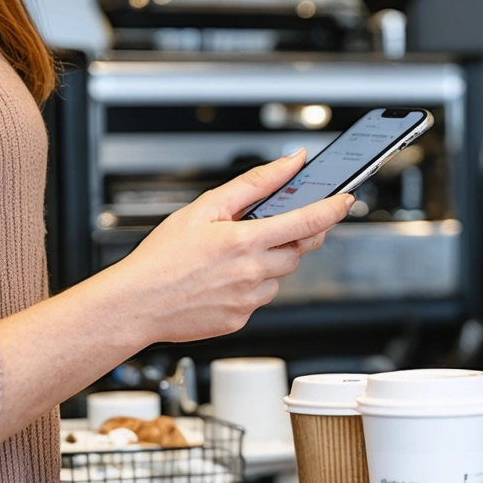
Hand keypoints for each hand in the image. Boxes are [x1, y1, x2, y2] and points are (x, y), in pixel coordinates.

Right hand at [109, 150, 351, 342]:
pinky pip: (261, 298)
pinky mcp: (242, 319)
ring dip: (268, 263)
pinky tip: (223, 280)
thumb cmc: (162, 257)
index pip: (307, 222)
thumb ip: (254, 184)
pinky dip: (251, 286)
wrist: (135, 304)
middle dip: (293, 238)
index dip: (333, 209)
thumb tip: (290, 163)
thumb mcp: (205, 208)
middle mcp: (253, 272)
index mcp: (245, 240)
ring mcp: (250, 299)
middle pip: (299, 251)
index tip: (346, 200)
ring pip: (280, 276)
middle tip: (272, 229)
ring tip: (230, 259)